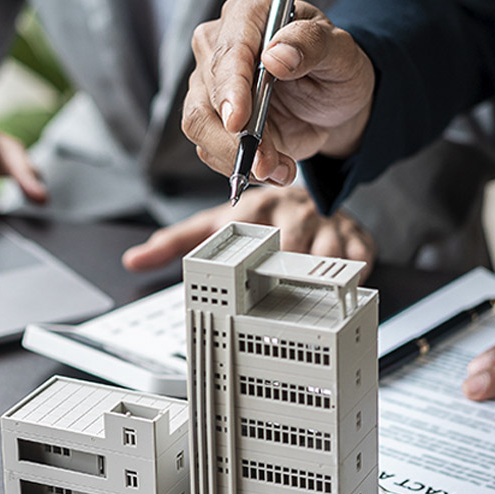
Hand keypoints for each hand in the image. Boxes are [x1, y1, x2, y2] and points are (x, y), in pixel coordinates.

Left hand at [121, 187, 374, 273]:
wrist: (307, 197)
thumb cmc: (258, 217)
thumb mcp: (214, 225)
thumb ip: (175, 243)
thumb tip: (134, 259)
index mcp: (254, 209)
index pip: (251, 232)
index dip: (251, 256)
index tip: (248, 275)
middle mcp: (290, 212)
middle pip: (292, 248)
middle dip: (286, 272)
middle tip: (279, 295)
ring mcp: (324, 223)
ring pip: (328, 255)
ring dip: (319, 277)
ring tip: (309, 293)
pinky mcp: (355, 234)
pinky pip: (361, 258)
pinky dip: (353, 275)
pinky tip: (341, 284)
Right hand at [182, 0, 374, 184]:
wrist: (332, 103)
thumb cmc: (336, 69)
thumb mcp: (342, 53)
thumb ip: (313, 45)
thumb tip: (276, 56)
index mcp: (250, 15)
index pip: (229, 52)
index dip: (230, 88)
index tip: (238, 122)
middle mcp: (220, 45)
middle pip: (206, 94)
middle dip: (235, 137)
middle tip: (268, 162)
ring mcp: (211, 83)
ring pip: (199, 125)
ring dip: (235, 156)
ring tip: (277, 169)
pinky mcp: (211, 117)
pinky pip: (210, 147)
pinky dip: (239, 166)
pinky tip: (273, 167)